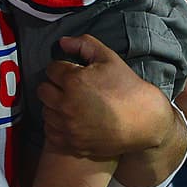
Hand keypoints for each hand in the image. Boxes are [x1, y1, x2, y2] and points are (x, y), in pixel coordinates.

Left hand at [36, 34, 172, 158]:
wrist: (144, 120)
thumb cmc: (128, 87)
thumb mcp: (109, 58)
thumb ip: (84, 44)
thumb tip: (62, 42)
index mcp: (74, 81)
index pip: (51, 69)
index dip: (62, 68)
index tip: (72, 72)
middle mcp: (66, 105)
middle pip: (43, 90)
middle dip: (54, 85)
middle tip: (69, 88)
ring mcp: (68, 126)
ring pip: (45, 111)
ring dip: (54, 105)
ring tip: (70, 104)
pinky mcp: (72, 143)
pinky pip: (50, 132)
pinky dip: (56, 125)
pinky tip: (70, 120)